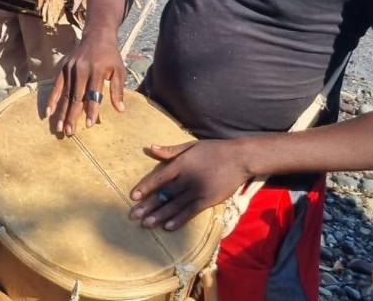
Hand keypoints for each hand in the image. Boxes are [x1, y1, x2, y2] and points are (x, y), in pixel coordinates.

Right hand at [46, 27, 125, 135]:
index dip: (91, 110)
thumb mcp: (119, 70)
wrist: (96, 37)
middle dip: (72, 116)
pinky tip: (49, 111)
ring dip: (61, 112)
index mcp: (97, 70)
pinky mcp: (63, 69)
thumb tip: (120, 110)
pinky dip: (52, 99)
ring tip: (59, 127)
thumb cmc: (110, 56)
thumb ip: (118, 90)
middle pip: (76, 96)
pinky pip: (56, 86)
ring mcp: (70, 69)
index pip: (93, 94)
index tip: (89, 125)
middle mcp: (81, 70)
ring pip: (65, 94)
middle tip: (70, 132)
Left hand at [129, 139, 251, 230]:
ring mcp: (198, 190)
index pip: (159, 178)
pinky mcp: (208, 200)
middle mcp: (187, 178)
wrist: (240, 158)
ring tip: (146, 224)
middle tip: (133, 216)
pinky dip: (178, 220)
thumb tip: (149, 148)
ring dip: (159, 216)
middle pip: (164, 194)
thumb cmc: (213, 150)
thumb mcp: (190, 146)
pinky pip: (190, 212)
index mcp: (181, 164)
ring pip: (175, 206)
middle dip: (148, 206)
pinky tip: (167, 227)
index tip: (133, 196)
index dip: (145, 187)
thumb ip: (170, 150)